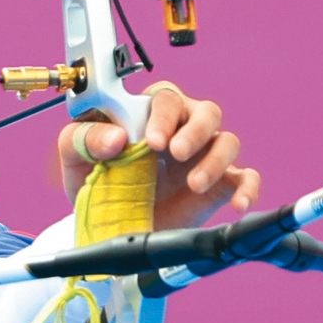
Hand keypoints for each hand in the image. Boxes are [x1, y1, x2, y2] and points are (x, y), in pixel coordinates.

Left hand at [54, 83, 259, 231]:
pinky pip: (245, 178)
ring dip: (215, 160)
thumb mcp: (75, 158)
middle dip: (194, 130)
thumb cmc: (97, 181)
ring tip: (194, 184)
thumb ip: (83, 139)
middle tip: (177, 153)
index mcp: (149, 115)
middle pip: (206, 111)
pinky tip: (238, 203)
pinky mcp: (219, 186)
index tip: (152, 140)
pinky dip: (248, 188)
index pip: (166, 98)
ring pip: (227, 141)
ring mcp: (202, 158)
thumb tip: (115, 137)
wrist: (110, 225)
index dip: (164, 115)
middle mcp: (182, 131)